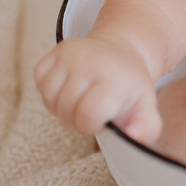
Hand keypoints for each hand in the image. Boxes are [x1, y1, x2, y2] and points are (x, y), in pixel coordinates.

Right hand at [34, 37, 161, 143]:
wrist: (122, 51)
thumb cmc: (130, 86)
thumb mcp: (146, 108)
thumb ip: (147, 128)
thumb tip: (134, 136)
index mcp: (114, 78)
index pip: (87, 116)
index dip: (91, 125)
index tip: (103, 117)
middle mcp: (90, 61)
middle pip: (66, 110)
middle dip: (76, 120)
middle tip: (92, 110)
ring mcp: (70, 54)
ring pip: (50, 99)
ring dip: (61, 108)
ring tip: (80, 101)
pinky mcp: (56, 50)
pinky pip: (39, 82)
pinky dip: (50, 92)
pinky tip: (68, 88)